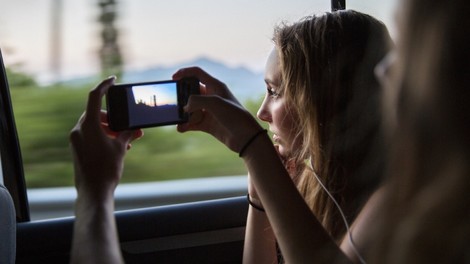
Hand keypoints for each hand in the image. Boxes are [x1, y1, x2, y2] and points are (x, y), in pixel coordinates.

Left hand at [69, 77, 142, 199]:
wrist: (94, 192)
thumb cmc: (107, 169)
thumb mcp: (121, 148)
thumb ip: (127, 134)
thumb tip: (134, 129)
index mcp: (88, 125)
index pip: (94, 97)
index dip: (104, 86)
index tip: (113, 80)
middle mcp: (79, 130)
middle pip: (96, 113)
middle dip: (113, 117)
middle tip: (127, 124)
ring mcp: (76, 140)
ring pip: (94, 125)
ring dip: (110, 128)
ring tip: (126, 138)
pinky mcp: (77, 148)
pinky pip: (91, 135)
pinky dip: (103, 135)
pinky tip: (118, 146)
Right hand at [173, 67, 262, 153]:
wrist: (246, 138)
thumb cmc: (234, 116)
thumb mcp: (214, 103)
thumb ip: (196, 100)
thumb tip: (185, 108)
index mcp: (215, 86)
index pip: (197, 73)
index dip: (184, 73)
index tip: (173, 79)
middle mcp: (211, 97)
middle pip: (190, 91)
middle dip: (181, 97)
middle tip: (175, 104)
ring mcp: (209, 111)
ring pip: (189, 109)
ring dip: (182, 113)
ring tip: (177, 118)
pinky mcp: (208, 124)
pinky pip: (191, 122)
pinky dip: (185, 125)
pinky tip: (181, 128)